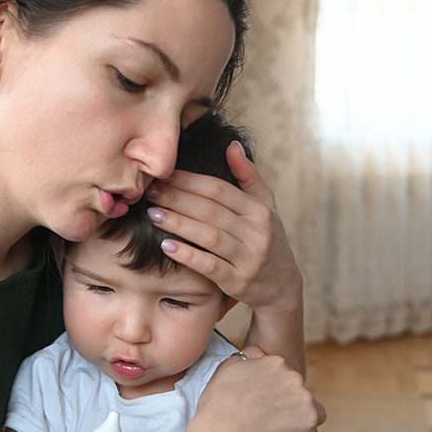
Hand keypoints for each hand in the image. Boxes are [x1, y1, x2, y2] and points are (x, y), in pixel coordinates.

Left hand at [145, 141, 301, 317]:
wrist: (281, 286)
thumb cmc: (267, 239)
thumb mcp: (265, 206)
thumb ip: (248, 176)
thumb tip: (231, 145)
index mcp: (259, 210)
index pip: (219, 189)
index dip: (189, 181)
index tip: (164, 175)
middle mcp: (257, 232)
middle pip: (210, 210)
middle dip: (176, 199)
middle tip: (150, 193)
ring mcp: (248, 258)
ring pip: (208, 236)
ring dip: (177, 223)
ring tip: (153, 214)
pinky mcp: (238, 281)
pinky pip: (209, 266)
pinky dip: (187, 255)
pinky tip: (166, 246)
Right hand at [196, 347, 323, 431]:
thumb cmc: (220, 405)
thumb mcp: (227, 368)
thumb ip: (246, 357)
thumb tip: (258, 355)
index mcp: (274, 362)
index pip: (283, 375)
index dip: (274, 391)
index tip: (263, 403)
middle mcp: (293, 375)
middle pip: (297, 391)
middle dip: (286, 404)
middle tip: (267, 419)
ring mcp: (304, 396)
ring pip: (307, 410)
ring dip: (295, 420)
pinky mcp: (310, 419)